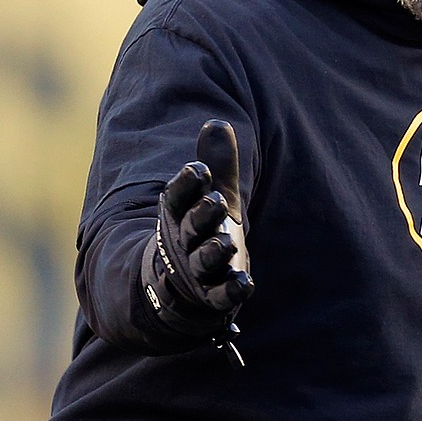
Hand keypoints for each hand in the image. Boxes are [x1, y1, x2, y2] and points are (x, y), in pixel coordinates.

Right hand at [142, 120, 253, 338]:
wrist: (177, 286)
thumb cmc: (200, 229)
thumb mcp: (210, 196)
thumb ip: (217, 165)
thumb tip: (218, 124)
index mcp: (179, 215)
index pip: (177, 198)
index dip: (187, 185)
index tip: (198, 169)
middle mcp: (184, 242)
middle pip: (191, 228)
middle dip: (203, 216)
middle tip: (216, 201)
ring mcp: (197, 271)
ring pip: (203, 262)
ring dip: (213, 253)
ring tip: (228, 243)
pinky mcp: (212, 296)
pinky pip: (220, 295)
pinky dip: (230, 290)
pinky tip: (244, 283)